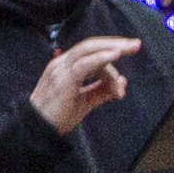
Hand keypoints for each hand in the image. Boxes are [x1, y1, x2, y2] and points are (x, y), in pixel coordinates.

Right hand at [27, 35, 143, 133]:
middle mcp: (62, 64)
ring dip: (111, 48)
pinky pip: (84, 64)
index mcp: (65, 66)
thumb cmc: (58, 115)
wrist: (39, 129)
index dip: (112, 53)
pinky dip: (100, 58)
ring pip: (88, 50)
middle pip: (90, 45)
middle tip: (135, 44)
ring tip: (129, 49)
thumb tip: (122, 81)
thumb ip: (103, 90)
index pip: (90, 52)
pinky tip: (114, 56)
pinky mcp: (63, 80)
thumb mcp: (85, 100)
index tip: (130, 54)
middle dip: (115, 43)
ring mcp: (61, 70)